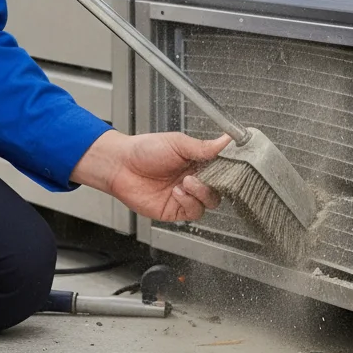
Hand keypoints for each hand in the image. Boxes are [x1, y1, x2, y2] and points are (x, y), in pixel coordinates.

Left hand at [71, 130, 228, 220]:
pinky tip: (178, 192)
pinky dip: (189, 203)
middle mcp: (194, 179)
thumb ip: (203, 146)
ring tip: (186, 182)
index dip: (228, 169)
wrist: (121, 165)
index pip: (222, 168)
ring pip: (209, 202)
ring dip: (201, 193)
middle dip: (216, 183)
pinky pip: (193, 212)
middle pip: (219, 188)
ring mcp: (185, 196)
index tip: (231, 165)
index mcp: (196, 161)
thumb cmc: (144, 150)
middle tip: (206, 175)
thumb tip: (227, 140)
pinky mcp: (175, 211)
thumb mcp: (177, 143)